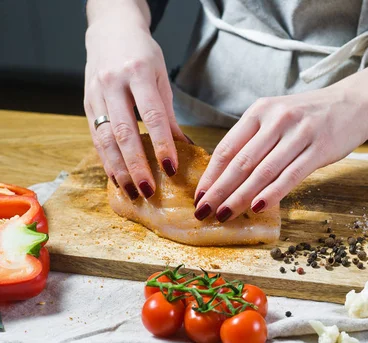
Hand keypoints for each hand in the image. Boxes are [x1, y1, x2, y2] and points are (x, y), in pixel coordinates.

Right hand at [84, 2, 187, 199]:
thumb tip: (185, 148)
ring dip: (118, 169)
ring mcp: (95, 94)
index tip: (171, 169)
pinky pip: (95, 137)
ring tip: (131, 191)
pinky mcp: (86, 104)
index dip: (161, 144)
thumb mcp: (161, 77)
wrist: (110, 30)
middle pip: (123, 132)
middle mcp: (112, 84)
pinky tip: (117, 177)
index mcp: (138, 73)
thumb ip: (168, 113)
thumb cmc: (143, 55)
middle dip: (136, 165)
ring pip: (104, 138)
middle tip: (147, 190)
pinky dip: (106, 160)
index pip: (152, 115)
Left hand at [193, 60, 367, 221]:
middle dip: (219, 191)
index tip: (199, 196)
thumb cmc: (312, 115)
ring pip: (262, 171)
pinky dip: (272, 193)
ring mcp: (299, 133)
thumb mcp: (278, 117)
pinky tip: (257, 208)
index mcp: (260, 111)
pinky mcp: (320, 148)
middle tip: (203, 212)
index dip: (211, 175)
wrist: (354, 102)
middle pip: (241, 162)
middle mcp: (277, 119)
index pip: (228, 147)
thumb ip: (256, 140)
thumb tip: (229, 175)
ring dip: (240, 197)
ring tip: (224, 215)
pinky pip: (290, 175)